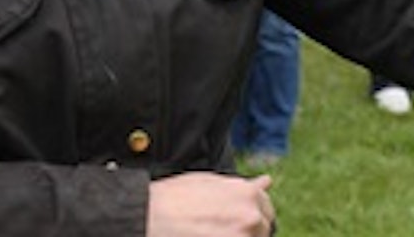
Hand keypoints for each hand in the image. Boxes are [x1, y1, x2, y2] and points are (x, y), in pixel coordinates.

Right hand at [147, 172, 275, 236]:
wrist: (146, 216)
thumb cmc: (174, 198)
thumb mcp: (210, 182)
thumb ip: (242, 187)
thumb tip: (266, 182)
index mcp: (249, 195)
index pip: (267, 213)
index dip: (251, 219)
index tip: (235, 223)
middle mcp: (251, 217)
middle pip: (261, 232)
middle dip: (245, 232)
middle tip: (217, 230)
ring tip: (207, 232)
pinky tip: (203, 236)